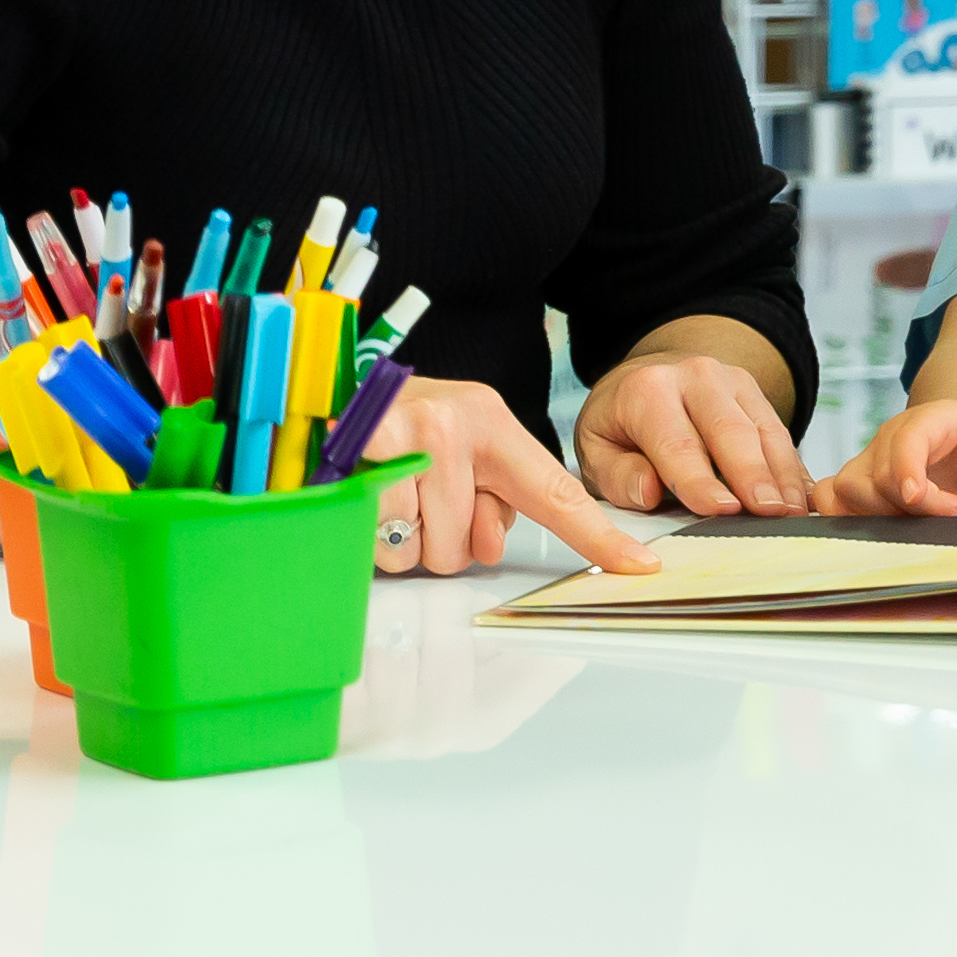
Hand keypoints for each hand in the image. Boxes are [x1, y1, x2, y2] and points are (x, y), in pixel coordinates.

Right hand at [367, 377, 658, 577]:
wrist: (316, 389)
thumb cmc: (392, 429)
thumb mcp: (454, 452)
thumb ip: (488, 502)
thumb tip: (488, 548)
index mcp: (490, 421)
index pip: (555, 490)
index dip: (598, 536)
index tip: (639, 567)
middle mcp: (456, 425)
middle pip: (467, 547)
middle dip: (439, 541)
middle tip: (414, 502)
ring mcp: (410, 436)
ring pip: (424, 553)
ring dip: (402, 542)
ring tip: (384, 497)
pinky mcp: (364, 452)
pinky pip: (384, 541)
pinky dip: (368, 537)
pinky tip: (360, 500)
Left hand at [574, 351, 812, 519]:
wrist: (649, 379)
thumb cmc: (622, 423)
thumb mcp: (596, 447)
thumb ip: (617, 474)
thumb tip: (648, 492)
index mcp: (648, 390)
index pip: (677, 442)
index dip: (700, 480)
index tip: (721, 510)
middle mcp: (695, 376)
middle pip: (731, 430)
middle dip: (753, 474)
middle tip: (770, 513)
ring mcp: (732, 381)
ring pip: (765, 430)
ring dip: (782, 475)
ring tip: (795, 512)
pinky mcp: (757, 394)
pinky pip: (781, 433)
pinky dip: (794, 469)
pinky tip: (804, 498)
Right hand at [829, 397, 956, 516]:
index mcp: (929, 420)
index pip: (907, 439)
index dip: (906, 469)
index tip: (917, 498)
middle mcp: (890, 437)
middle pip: (877, 476)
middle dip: (912, 507)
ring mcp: (869, 459)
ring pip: (848, 490)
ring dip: (879, 517)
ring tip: (919, 527)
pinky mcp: (856, 481)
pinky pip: (828, 498)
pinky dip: (841, 518)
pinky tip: (875, 533)